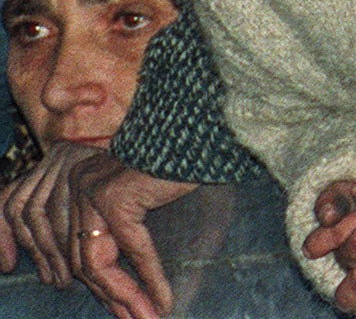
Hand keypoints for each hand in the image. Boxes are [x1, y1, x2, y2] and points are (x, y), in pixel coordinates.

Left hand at [0, 145, 192, 318]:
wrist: (205, 128)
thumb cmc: (181, 160)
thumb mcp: (142, 199)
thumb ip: (124, 231)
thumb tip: (129, 283)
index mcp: (79, 185)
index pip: (78, 250)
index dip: (101, 285)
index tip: (124, 309)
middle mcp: (77, 187)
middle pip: (83, 259)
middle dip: (112, 296)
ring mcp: (91, 191)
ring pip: (98, 261)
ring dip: (126, 296)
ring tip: (147, 317)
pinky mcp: (114, 197)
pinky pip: (130, 249)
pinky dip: (148, 278)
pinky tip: (162, 299)